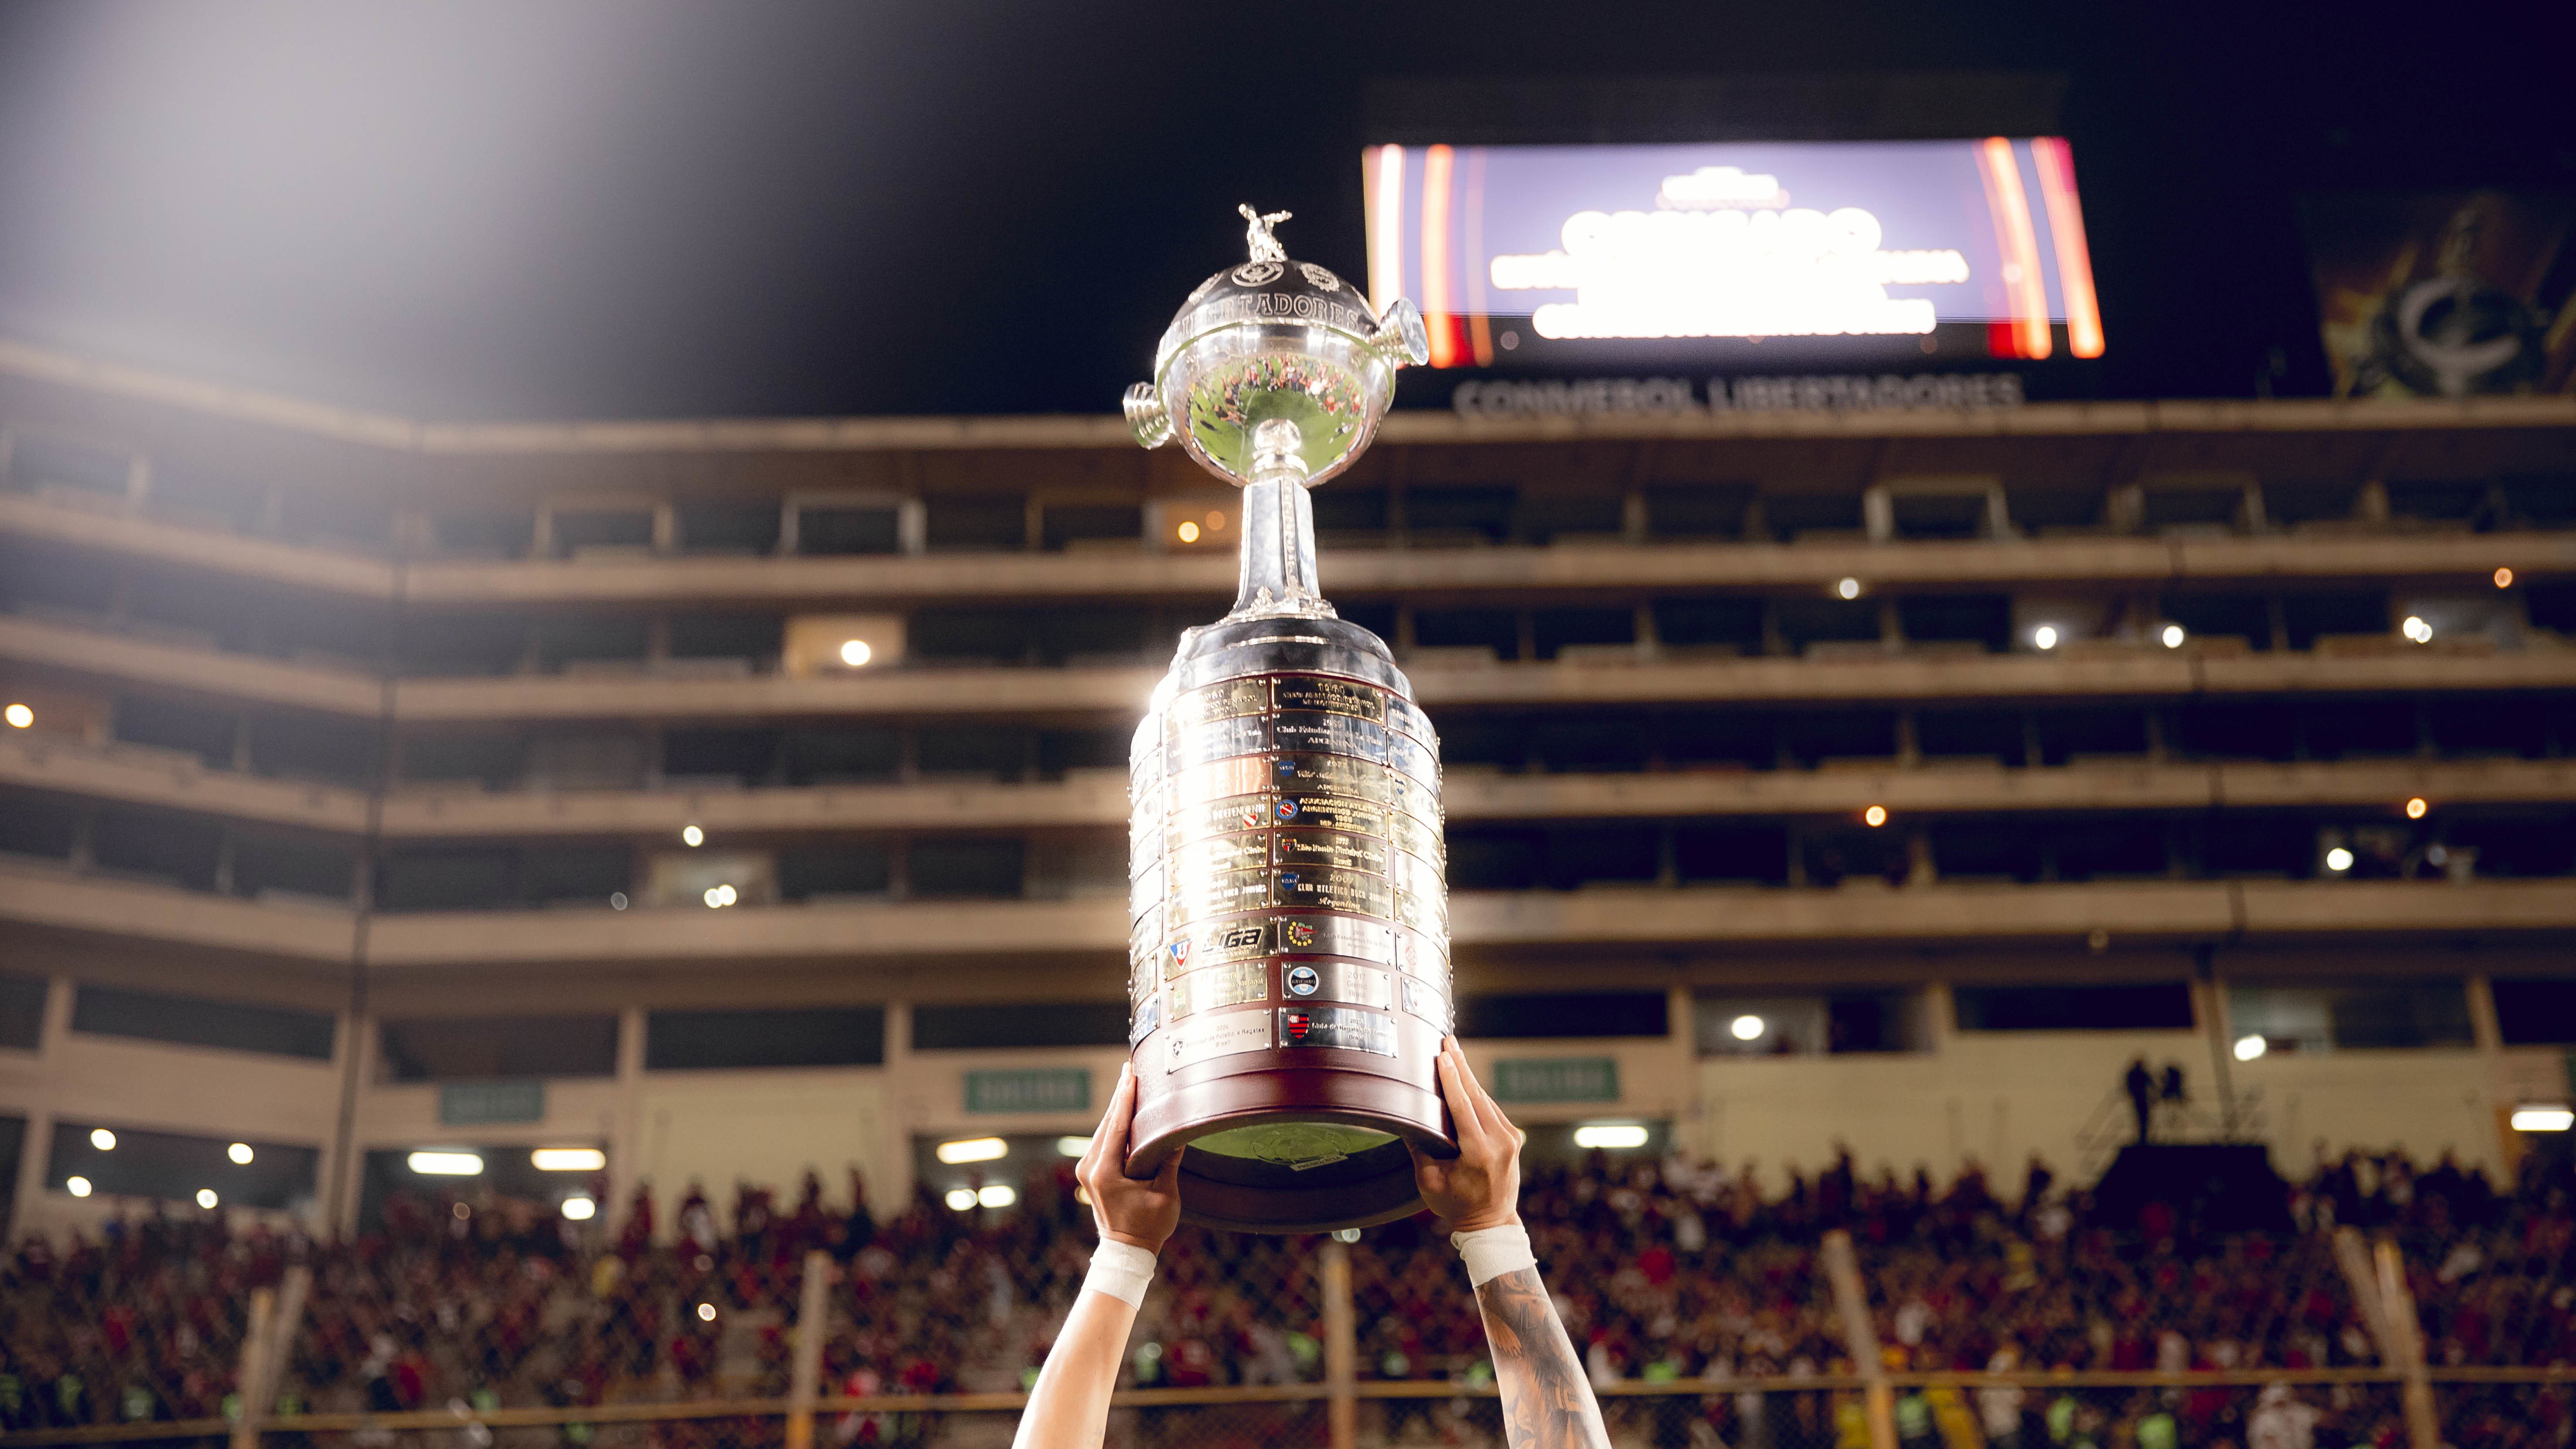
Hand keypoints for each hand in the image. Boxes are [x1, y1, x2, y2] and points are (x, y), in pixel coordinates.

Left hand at [1076, 1062, 1180, 1251]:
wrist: (1126, 1251)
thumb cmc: (1149, 1226)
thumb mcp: (1166, 1195)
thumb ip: (1169, 1162)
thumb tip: (1178, 1133)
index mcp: (1106, 1173)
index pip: (1117, 1127)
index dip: (1125, 1099)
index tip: (1129, 1075)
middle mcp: (1090, 1168)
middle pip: (1107, 1123)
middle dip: (1119, 1096)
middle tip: (1128, 1069)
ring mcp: (1086, 1170)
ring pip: (1103, 1130)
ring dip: (1116, 1108)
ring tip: (1128, 1083)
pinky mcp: (1090, 1172)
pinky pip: (1102, 1141)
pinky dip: (1114, 1124)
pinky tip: (1123, 1110)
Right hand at [1410, 1037, 1523, 1232]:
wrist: (1491, 1223)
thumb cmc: (1455, 1205)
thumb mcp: (1429, 1181)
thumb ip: (1419, 1149)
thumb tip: (1406, 1118)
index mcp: (1479, 1153)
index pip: (1463, 1107)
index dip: (1451, 1079)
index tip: (1443, 1055)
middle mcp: (1500, 1142)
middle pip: (1477, 1095)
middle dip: (1461, 1066)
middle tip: (1449, 1040)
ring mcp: (1510, 1138)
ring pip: (1486, 1099)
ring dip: (1468, 1076)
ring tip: (1453, 1052)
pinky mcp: (1513, 1137)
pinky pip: (1492, 1109)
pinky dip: (1477, 1093)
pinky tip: (1465, 1078)